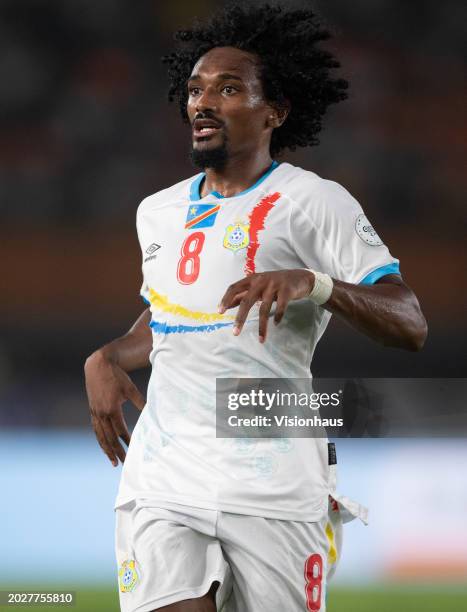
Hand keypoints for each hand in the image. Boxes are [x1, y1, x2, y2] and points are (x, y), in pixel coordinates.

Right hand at [84, 349, 145, 465]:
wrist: (98, 366)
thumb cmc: (117, 376)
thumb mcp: (130, 389)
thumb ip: (140, 402)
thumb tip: (151, 411)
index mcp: (112, 409)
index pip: (120, 431)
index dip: (128, 441)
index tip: (135, 449)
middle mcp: (101, 414)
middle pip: (109, 438)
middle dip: (117, 452)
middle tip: (124, 464)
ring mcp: (95, 413)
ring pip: (101, 436)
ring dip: (107, 450)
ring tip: (113, 462)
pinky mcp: (92, 410)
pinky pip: (96, 429)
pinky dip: (100, 440)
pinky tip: (104, 446)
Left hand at [218, 269, 314, 341]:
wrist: (300, 277)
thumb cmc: (275, 283)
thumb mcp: (258, 286)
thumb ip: (243, 294)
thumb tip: (227, 304)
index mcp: (252, 279)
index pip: (234, 288)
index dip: (226, 299)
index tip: (219, 312)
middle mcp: (261, 280)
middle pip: (247, 300)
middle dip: (240, 318)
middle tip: (235, 332)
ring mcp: (274, 284)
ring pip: (264, 308)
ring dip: (262, 326)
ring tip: (261, 339)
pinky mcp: (287, 290)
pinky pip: (281, 306)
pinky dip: (278, 316)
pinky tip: (276, 324)